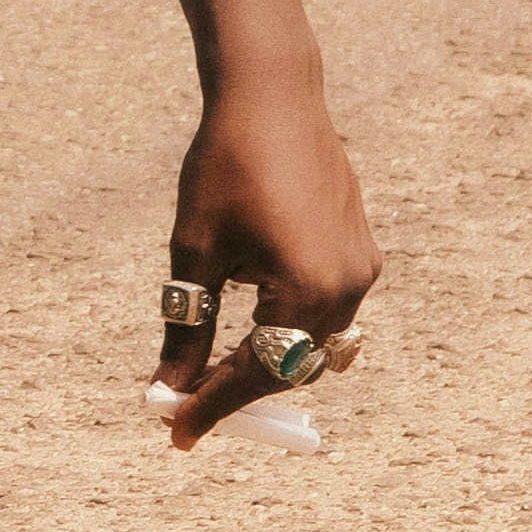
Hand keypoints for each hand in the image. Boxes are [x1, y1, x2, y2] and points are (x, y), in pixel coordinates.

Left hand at [152, 52, 379, 449]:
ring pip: (313, 343)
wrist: (271, 97)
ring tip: (211, 371)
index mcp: (307, 289)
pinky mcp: (360, 250)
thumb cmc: (224, 166)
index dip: (215, 407)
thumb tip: (170, 387)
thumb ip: (187, 327)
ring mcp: (361, 268)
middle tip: (186, 403)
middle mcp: (347, 286)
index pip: (259, 372)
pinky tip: (249, 323)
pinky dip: (289, 328)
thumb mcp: (196, 251)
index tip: (177, 433)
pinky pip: (328, 311)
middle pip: (292, 366)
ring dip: (267, 360)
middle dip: (240, 389)